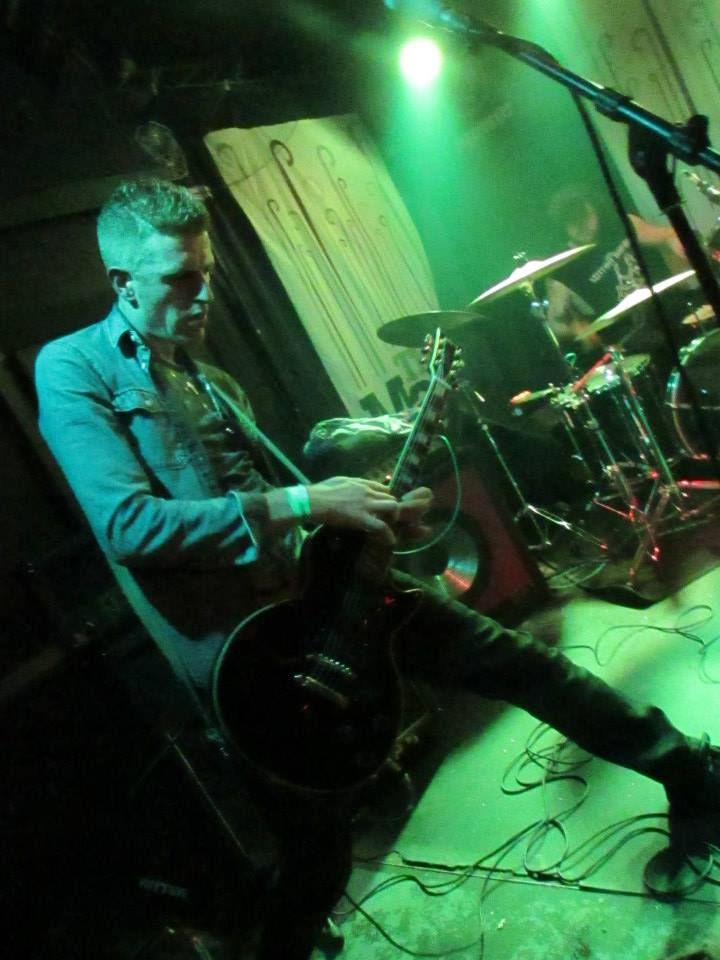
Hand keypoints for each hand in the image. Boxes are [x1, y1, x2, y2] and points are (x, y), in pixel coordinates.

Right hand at [307, 477, 432, 544]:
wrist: (313, 501)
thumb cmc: (320, 492)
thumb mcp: (339, 481)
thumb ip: (350, 485)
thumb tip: (352, 489)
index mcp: (361, 483)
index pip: (383, 488)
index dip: (385, 498)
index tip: (383, 507)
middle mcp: (367, 492)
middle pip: (390, 497)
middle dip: (392, 508)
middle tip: (388, 519)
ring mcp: (366, 504)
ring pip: (392, 507)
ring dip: (393, 517)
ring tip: (390, 527)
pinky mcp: (362, 518)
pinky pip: (382, 526)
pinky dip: (388, 534)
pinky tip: (390, 541)